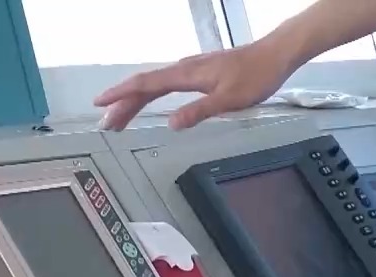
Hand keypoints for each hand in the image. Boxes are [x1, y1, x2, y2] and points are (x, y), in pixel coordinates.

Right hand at [93, 41, 294, 131]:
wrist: (275, 54)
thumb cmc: (256, 76)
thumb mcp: (228, 100)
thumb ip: (199, 111)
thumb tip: (171, 124)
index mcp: (187, 75)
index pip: (145, 85)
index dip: (121, 95)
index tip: (101, 104)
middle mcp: (184, 70)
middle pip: (145, 86)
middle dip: (123, 104)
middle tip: (106, 123)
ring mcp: (191, 70)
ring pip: (155, 85)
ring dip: (136, 100)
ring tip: (121, 117)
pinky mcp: (199, 72)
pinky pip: (167, 84)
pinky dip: (152, 94)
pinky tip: (151, 101)